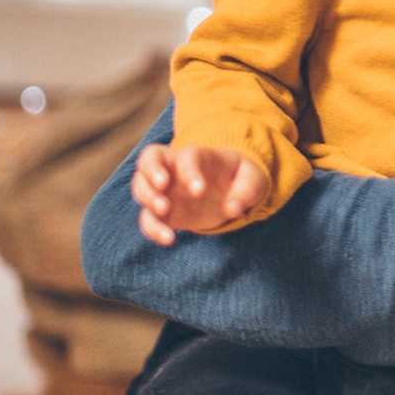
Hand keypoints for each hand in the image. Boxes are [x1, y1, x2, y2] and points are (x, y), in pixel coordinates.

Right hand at [131, 143, 271, 245]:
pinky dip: (152, 228)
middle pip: (149, 159)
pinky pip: (147, 217)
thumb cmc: (241, 177)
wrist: (230, 189)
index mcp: (200, 155)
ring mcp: (165, 189)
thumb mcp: (253, 179)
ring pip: (140, 185)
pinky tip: (169, 239)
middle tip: (162, 187)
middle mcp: (175, 168)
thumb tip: (233, 209)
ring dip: (148, 198)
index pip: (187, 155)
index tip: (199, 191)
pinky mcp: (163, 211)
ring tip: (164, 211)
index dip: (189, 171)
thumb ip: (247, 190)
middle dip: (151, 171)